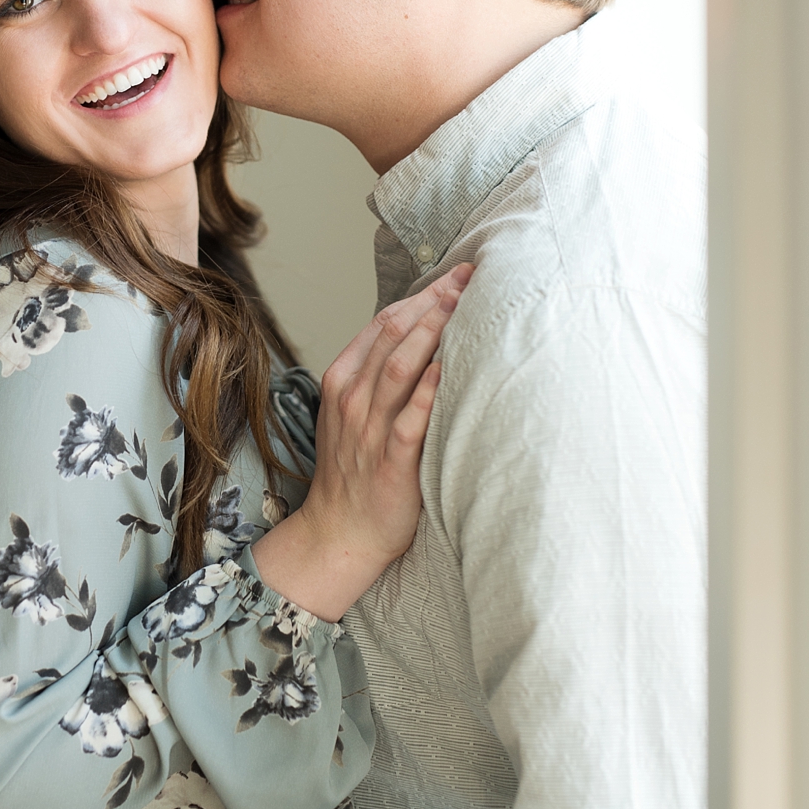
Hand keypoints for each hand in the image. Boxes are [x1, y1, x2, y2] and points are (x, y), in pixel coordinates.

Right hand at [252, 263, 470, 619]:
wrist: (340, 533)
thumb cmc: (357, 471)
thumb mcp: (355, 414)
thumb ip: (380, 376)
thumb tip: (424, 335)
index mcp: (343, 381)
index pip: (382, 324)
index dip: (420, 296)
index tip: (455, 275)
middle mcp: (352, 399)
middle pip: (392, 335)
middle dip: (432, 302)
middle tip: (468, 278)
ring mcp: (369, 429)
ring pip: (398, 368)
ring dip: (431, 333)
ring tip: (462, 305)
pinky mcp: (390, 461)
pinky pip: (410, 419)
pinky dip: (430, 391)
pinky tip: (451, 368)